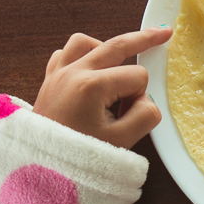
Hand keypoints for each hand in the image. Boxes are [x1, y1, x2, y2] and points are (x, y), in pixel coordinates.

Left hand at [32, 26, 172, 148]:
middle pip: (117, 44)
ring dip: (105, 49)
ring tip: (118, 64)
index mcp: (92, 86)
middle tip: (163, 33)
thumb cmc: (77, 158)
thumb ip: (145, 116)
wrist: (41, 169)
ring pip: (85, 42)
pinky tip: (90, 70)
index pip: (136, 76)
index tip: (128, 117)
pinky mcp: (49, 80)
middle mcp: (74, 72)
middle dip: (144, 39)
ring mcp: (58, 74)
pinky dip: (81, 56)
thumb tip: (147, 100)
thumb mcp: (122, 142)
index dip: (140, 96)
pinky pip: (65, 53)